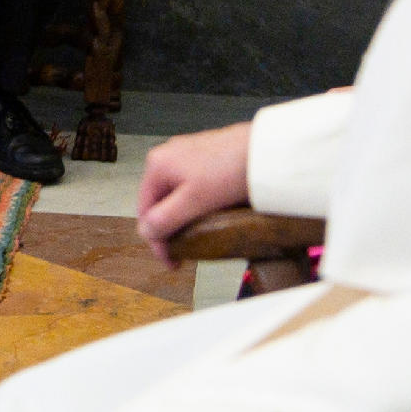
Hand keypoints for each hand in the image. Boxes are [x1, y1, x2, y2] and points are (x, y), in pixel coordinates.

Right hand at [135, 122, 253, 264]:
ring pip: (176, 194)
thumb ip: (165, 218)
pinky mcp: (206, 155)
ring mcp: (187, 154)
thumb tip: (145, 232)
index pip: (145, 210)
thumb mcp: (193, 201)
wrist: (265, 149)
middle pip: (160, 201)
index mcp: (157, 165)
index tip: (172, 262)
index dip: (156, 240)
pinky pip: (192, 185)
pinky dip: (196, 203)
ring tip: (198, 236)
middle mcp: (167, 155)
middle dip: (170, 228)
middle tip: (185, 252)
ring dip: (183, 217)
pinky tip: (209, 213)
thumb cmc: (228, 171)